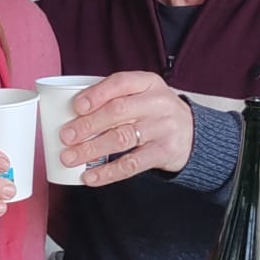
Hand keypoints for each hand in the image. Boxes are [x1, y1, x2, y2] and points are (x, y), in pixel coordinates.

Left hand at [60, 71, 194, 185]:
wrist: (193, 135)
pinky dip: (108, 172)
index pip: (120, 83)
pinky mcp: (164, 152)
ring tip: (70, 157)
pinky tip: (91, 177)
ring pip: (121, 138)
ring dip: (91, 149)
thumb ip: (116, 98)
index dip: (96, 94)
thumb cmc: (156, 113)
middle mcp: (158, 103)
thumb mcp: (143, 95)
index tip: (76, 107)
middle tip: (65, 136)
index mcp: (148, 83)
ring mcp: (163, 128)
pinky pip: (131, 164)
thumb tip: (71, 114)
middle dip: (87, 125)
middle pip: (117, 112)